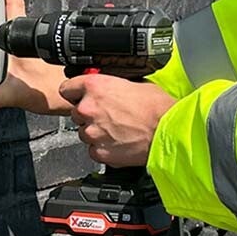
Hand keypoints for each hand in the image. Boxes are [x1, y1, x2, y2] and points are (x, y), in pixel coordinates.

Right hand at [0, 0, 70, 115]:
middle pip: (9, 8)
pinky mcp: (37, 49)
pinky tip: (0, 50)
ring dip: (0, 22)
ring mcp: (34, 41)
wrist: (69, 98)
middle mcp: (29, 35)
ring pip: (15, 23)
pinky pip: (20, 37)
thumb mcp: (14, 95)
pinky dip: (9, 39)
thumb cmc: (51, 91)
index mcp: (22, 37)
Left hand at [59, 75, 176, 166]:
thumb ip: (112, 86)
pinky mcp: (98, 152)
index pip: (67, 88)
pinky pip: (93, 150)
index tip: (79, 96)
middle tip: (109, 116)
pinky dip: (103, 148)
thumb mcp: (134, 84)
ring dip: (96, 132)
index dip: (75, 93)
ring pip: (84, 133)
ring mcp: (92, 132)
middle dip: (89, 114)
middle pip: (76, 112)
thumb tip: (108, 88)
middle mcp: (88, 109)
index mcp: (95, 86)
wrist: (169, 133)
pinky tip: (119, 143)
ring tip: (118, 130)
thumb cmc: (158, 108)